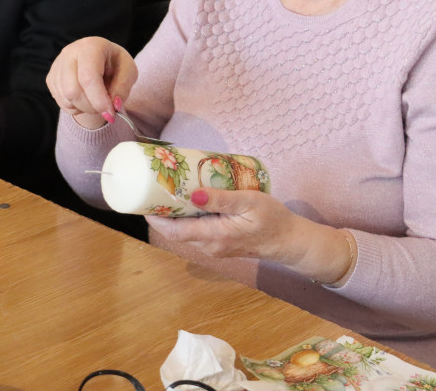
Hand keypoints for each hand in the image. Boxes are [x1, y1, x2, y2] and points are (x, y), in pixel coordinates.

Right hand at [46, 36, 136, 128]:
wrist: (101, 61)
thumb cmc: (116, 64)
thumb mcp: (128, 72)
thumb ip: (123, 88)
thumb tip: (114, 105)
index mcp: (91, 46)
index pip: (88, 77)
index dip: (99, 99)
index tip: (111, 112)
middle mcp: (70, 52)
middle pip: (72, 90)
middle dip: (91, 106)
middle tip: (106, 108)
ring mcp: (57, 65)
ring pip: (66, 99)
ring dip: (85, 108)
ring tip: (97, 100)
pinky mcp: (51, 78)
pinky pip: (61, 102)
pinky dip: (76, 108)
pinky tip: (86, 98)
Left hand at [146, 188, 355, 283]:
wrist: (291, 242)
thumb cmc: (273, 220)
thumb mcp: (250, 203)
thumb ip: (222, 199)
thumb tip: (193, 194)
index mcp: (215, 236)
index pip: (175, 231)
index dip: (156, 218)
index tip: (144, 200)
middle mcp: (211, 245)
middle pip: (177, 232)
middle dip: (163, 213)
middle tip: (155, 188)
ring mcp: (216, 247)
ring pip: (187, 232)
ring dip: (176, 215)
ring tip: (170, 190)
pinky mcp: (222, 243)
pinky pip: (198, 232)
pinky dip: (190, 218)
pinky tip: (192, 201)